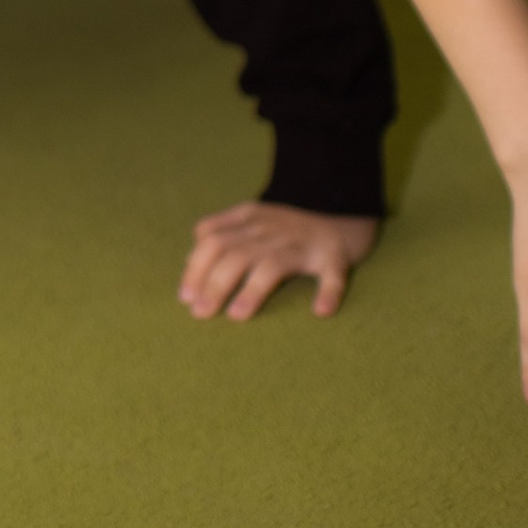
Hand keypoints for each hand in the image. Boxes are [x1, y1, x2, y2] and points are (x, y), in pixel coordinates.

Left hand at [178, 201, 378, 320]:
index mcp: (251, 218)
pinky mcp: (334, 257)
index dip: (195, 268)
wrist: (342, 212)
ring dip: (253, 291)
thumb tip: (191, 255)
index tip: (185, 298)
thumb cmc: (286, 226)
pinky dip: (329, 292)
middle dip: (214, 284)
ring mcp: (304, 243)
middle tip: (201, 313)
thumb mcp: (250, 216)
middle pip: (236, 254)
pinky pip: (333, 274)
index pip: (212, 240)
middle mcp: (274, 229)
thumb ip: (219, 229)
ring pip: (273, 265)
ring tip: (237, 316)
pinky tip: (321, 311)